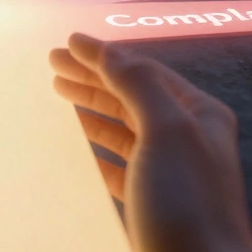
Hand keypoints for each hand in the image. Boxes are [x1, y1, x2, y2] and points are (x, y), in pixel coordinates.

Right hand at [50, 33, 251, 251]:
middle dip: (92, 78)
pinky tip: (76, 146)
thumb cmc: (188, 204)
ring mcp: (170, 176)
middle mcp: (188, 141)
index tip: (66, 44)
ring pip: (124, 131)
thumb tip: (108, 50)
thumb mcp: (166, 131)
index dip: (104, 56)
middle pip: (132, 97)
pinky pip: (117, 168)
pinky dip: (94, 152)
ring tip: (58, 95)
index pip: (144, 72)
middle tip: (52, 65)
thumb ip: (137, 85)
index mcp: (200, 116)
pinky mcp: (151, 207)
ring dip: (91, 110)